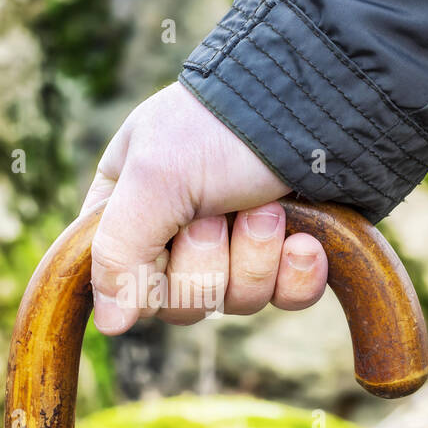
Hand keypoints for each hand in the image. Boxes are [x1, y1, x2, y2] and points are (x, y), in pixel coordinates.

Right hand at [82, 82, 328, 335]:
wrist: (319, 100)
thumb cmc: (222, 126)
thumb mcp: (154, 178)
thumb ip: (118, 253)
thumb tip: (109, 327)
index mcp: (129, 203)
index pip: (116, 277)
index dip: (142, 274)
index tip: (164, 240)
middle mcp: (178, 231)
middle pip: (177, 302)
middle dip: (206, 259)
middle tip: (220, 209)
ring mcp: (237, 246)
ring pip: (233, 303)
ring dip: (255, 254)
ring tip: (268, 205)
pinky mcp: (288, 256)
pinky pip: (285, 300)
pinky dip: (296, 273)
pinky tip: (305, 241)